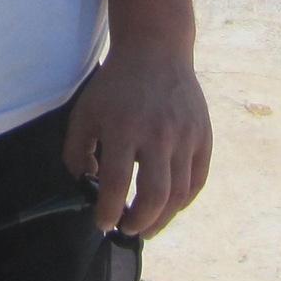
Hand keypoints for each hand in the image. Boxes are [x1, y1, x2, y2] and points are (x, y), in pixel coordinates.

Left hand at [61, 44, 211, 238]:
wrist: (155, 50)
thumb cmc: (115, 86)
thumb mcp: (85, 113)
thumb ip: (76, 152)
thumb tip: (87, 187)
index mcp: (123, 126)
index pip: (116, 183)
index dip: (109, 211)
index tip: (103, 224)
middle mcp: (158, 132)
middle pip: (154, 195)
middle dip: (139, 223)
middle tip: (127, 230)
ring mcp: (185, 135)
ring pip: (179, 194)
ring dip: (162, 219)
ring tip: (146, 227)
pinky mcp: (203, 136)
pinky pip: (197, 181)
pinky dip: (183, 202)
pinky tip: (168, 207)